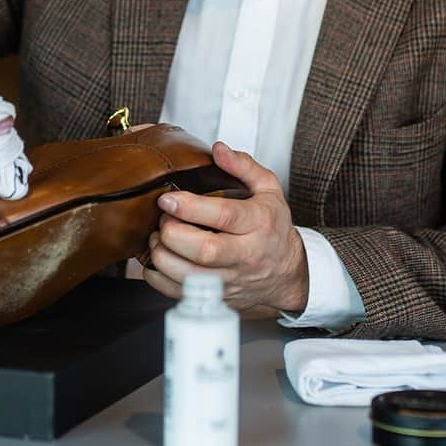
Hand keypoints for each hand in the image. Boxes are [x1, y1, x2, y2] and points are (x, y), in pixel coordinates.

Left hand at [142, 141, 308, 312]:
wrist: (287, 272)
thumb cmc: (273, 227)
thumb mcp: (268, 189)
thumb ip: (243, 166)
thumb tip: (218, 149)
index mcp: (258, 223)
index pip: (223, 216)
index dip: (190, 207)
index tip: (167, 199)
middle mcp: (246, 254)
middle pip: (204, 251)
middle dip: (172, 233)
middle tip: (163, 218)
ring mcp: (231, 280)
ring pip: (189, 276)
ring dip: (162, 255)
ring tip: (158, 236)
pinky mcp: (217, 297)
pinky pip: (180, 294)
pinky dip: (159, 277)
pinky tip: (158, 258)